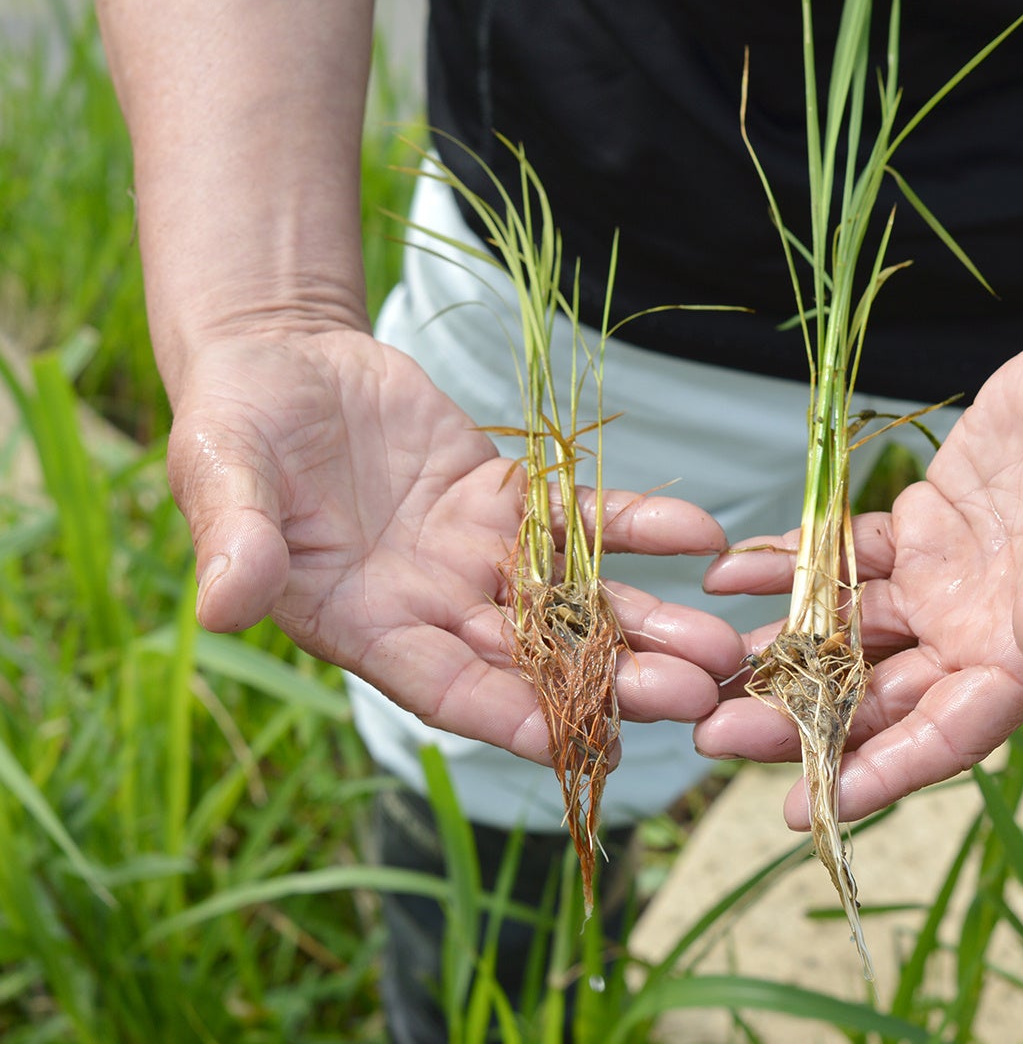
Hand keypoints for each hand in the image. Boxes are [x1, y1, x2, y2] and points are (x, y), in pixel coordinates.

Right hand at [168, 328, 743, 764]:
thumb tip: (223, 603)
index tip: (577, 741)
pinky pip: (581, 520)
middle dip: (612, 681)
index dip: (507, 715)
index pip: (444, 686)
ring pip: (573, 600)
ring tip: (720, 644)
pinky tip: (701, 533)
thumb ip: (236, 540)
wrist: (281, 362)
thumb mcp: (221, 475)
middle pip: (533, 658)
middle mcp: (431, 605)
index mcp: (362, 624)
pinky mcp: (508, 502)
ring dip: (645, 621)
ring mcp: (477, 557)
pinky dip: (638, 526)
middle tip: (694, 696)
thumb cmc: (233, 426)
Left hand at [696, 318, 1022, 826]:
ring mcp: (947, 581)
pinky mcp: (921, 528)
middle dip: (800, 721)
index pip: (948, 733)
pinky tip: (730, 566)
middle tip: (713, 734)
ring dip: (782, 651)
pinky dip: (790, 565)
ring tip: (701, 661)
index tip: (803, 809)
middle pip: (881, 697)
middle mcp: (982, 630)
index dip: (877, 774)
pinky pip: (844, 559)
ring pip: (851, 637)